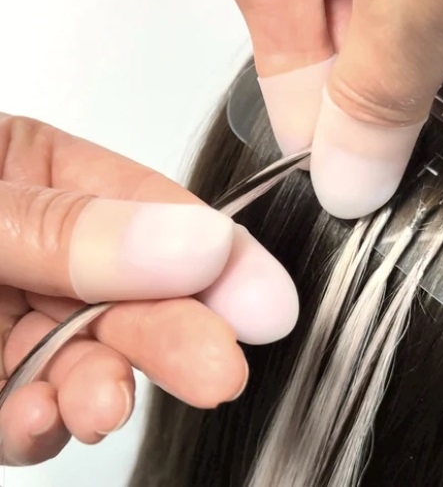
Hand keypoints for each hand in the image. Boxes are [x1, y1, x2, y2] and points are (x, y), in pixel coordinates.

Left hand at [0, 114, 295, 464]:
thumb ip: (74, 228)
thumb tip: (202, 243)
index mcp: (36, 168)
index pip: (151, 209)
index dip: (214, 257)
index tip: (266, 303)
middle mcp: (34, 238)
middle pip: (127, 287)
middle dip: (171, 332)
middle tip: (217, 372)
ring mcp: (8, 306)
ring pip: (82, 354)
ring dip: (100, 387)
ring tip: (102, 410)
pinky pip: (26, 405)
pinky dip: (38, 425)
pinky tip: (40, 421)